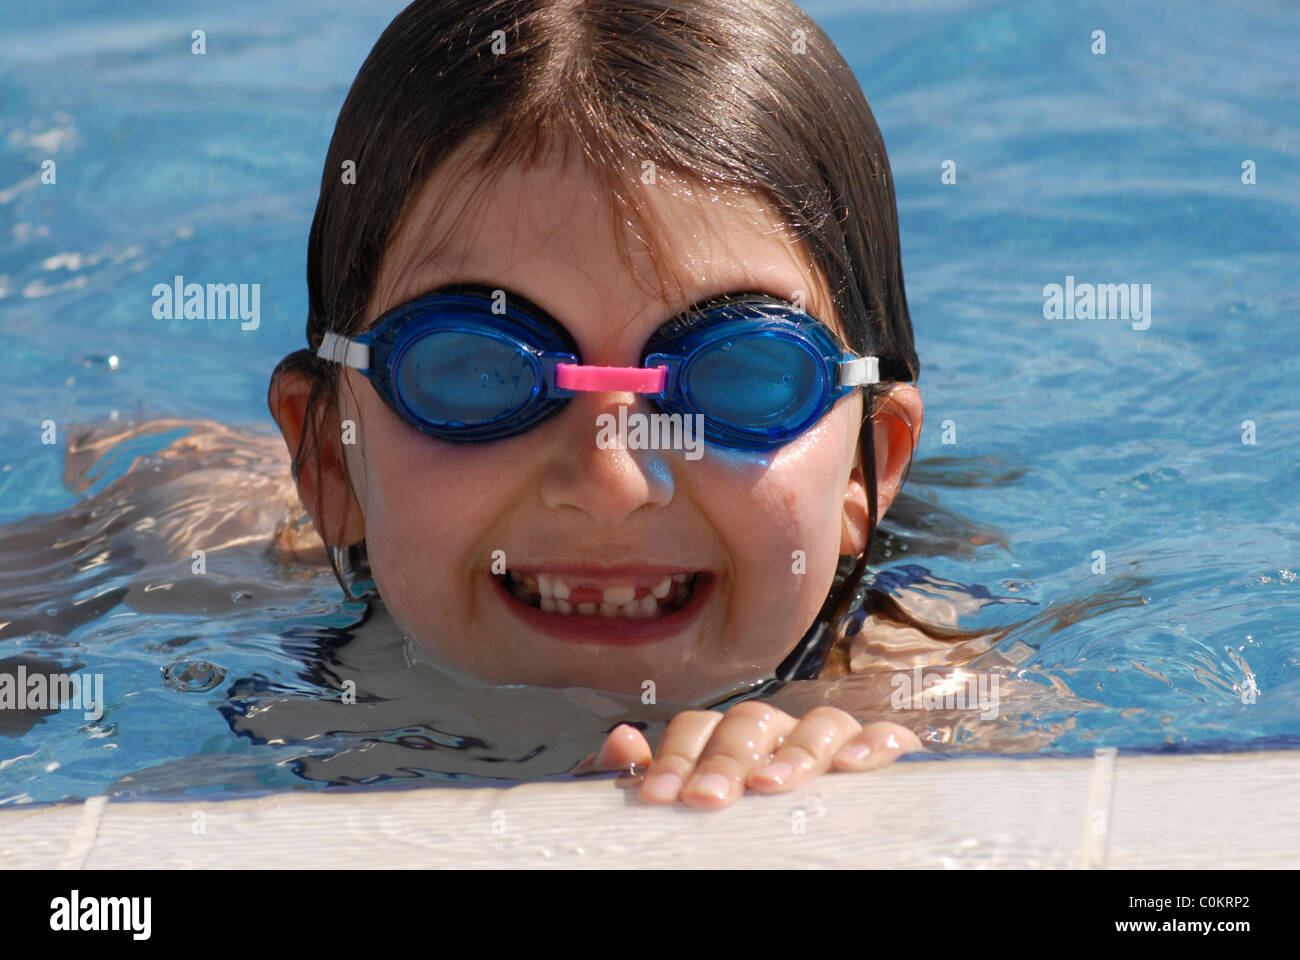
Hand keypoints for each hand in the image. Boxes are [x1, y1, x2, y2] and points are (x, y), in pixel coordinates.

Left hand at [575, 702, 922, 809]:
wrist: (788, 855)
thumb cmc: (730, 833)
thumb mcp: (679, 809)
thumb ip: (647, 778)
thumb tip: (621, 741)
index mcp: (725, 742)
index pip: (698, 728)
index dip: (676, 756)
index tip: (658, 797)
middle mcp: (776, 735)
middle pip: (752, 722)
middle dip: (727, 758)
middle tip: (707, 798)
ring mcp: (825, 744)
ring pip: (817, 722)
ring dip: (795, 750)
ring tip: (773, 786)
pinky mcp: (877, 759)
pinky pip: (882, 737)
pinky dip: (873, 741)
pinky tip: (855, 765)